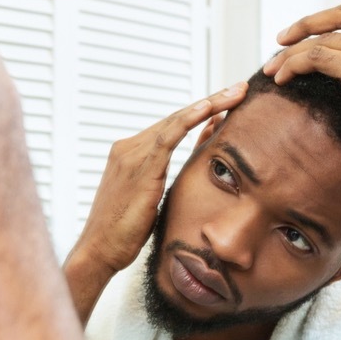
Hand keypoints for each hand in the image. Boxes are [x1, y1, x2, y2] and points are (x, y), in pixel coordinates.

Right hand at [72, 83, 248, 275]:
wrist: (99, 251)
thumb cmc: (124, 232)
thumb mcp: (152, 197)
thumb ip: (169, 174)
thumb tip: (192, 159)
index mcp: (130, 154)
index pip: (171, 125)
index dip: (201, 112)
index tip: (228, 102)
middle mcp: (128, 148)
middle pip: (176, 118)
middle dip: (211, 101)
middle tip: (241, 88)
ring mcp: (131, 155)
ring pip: (176, 121)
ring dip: (209, 104)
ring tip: (235, 93)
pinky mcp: (140, 168)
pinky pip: (167, 137)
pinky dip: (189, 119)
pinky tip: (209, 108)